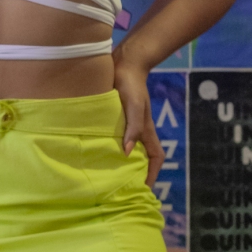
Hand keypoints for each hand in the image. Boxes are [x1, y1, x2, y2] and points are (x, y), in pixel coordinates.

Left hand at [114, 58, 163, 186]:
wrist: (124, 63)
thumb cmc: (131, 84)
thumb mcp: (134, 105)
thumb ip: (133, 127)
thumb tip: (126, 153)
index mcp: (146, 129)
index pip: (156, 157)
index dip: (152, 173)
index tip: (143, 188)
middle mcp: (138, 129)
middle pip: (141, 157)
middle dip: (136, 173)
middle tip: (122, 188)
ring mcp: (127, 124)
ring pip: (127, 148)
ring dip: (121, 162)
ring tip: (107, 176)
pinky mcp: (115, 117)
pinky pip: (114, 137)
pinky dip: (109, 147)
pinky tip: (96, 152)